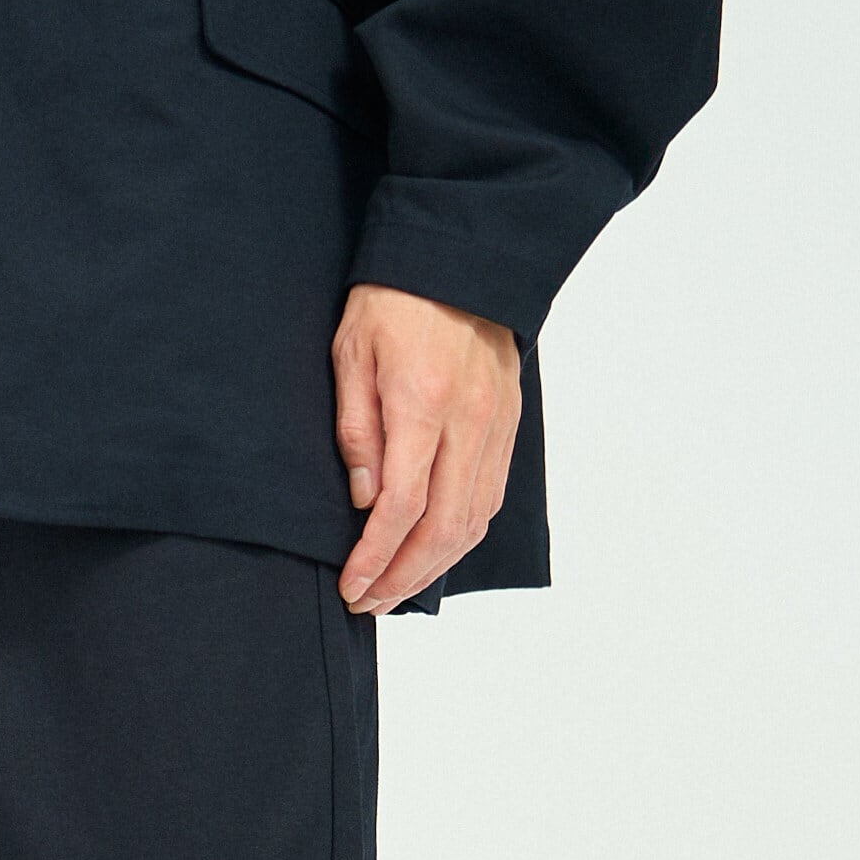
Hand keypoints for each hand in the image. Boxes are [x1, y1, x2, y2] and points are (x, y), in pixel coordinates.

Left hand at [333, 288, 522, 614]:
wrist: (460, 256)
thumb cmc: (394, 301)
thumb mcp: (352, 355)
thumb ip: (356, 431)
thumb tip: (363, 501)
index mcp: (424, 404)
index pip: (402, 507)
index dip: (375, 557)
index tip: (352, 585)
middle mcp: (468, 423)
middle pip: (441, 529)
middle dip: (402, 577)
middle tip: (368, 602)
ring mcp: (495, 427)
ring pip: (471, 522)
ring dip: (432, 567)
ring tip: (394, 590)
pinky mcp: (508, 426)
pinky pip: (488, 500)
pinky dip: (460, 538)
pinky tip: (432, 554)